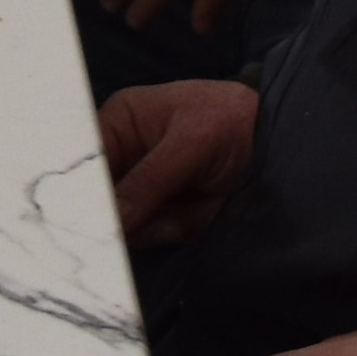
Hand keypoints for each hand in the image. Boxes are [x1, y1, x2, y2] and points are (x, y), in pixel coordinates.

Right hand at [96, 79, 259, 247]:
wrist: (273, 141)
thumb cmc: (228, 121)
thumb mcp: (190, 144)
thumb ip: (149, 180)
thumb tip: (112, 219)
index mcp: (117, 123)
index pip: (84, 164)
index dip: (83, 194)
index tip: (100, 219)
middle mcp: (119, 156)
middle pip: (98, 203)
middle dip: (132, 217)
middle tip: (165, 218)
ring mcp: (138, 186)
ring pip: (124, 224)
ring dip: (160, 225)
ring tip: (193, 208)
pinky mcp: (158, 209)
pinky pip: (151, 234)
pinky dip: (176, 230)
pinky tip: (199, 212)